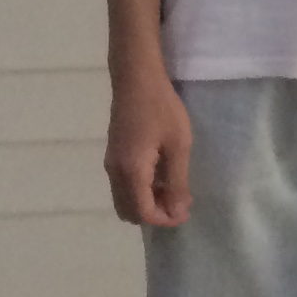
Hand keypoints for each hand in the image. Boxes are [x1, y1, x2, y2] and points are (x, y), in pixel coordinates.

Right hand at [105, 66, 192, 227]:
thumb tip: (177, 212)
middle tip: (178, 200)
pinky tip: (160, 172)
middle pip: (129, 212)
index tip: (186, 211)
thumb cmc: (161, 108)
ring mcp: (111, 163)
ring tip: (172, 186)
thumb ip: (177, 181)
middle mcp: (114, 172)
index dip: (165, 219)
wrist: (136, 77)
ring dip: (146, 202)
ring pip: (124, 199)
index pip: (143, 213)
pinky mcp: (113, 153)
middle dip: (154, 213)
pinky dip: (140, 189)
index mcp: (130, 172)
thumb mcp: (178, 144)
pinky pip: (123, 185)